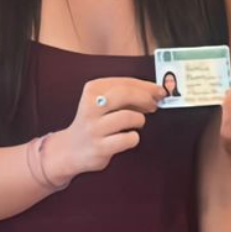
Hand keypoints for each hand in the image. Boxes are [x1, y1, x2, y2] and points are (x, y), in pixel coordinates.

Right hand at [45, 77, 165, 184]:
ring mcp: (94, 127)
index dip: (147, 86)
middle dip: (145, 98)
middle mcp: (91, 106)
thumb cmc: (95, 122)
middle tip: (154, 105)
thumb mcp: (103, 101)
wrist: (71, 149)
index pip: (125, 82)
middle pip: (125, 94)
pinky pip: (127, 139)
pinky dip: (133, 138)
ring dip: (139, 119)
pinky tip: (128, 137)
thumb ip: (126, 94)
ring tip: (137, 122)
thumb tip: (155, 92)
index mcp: (93, 90)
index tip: (160, 91)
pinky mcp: (100, 147)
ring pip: (128, 117)